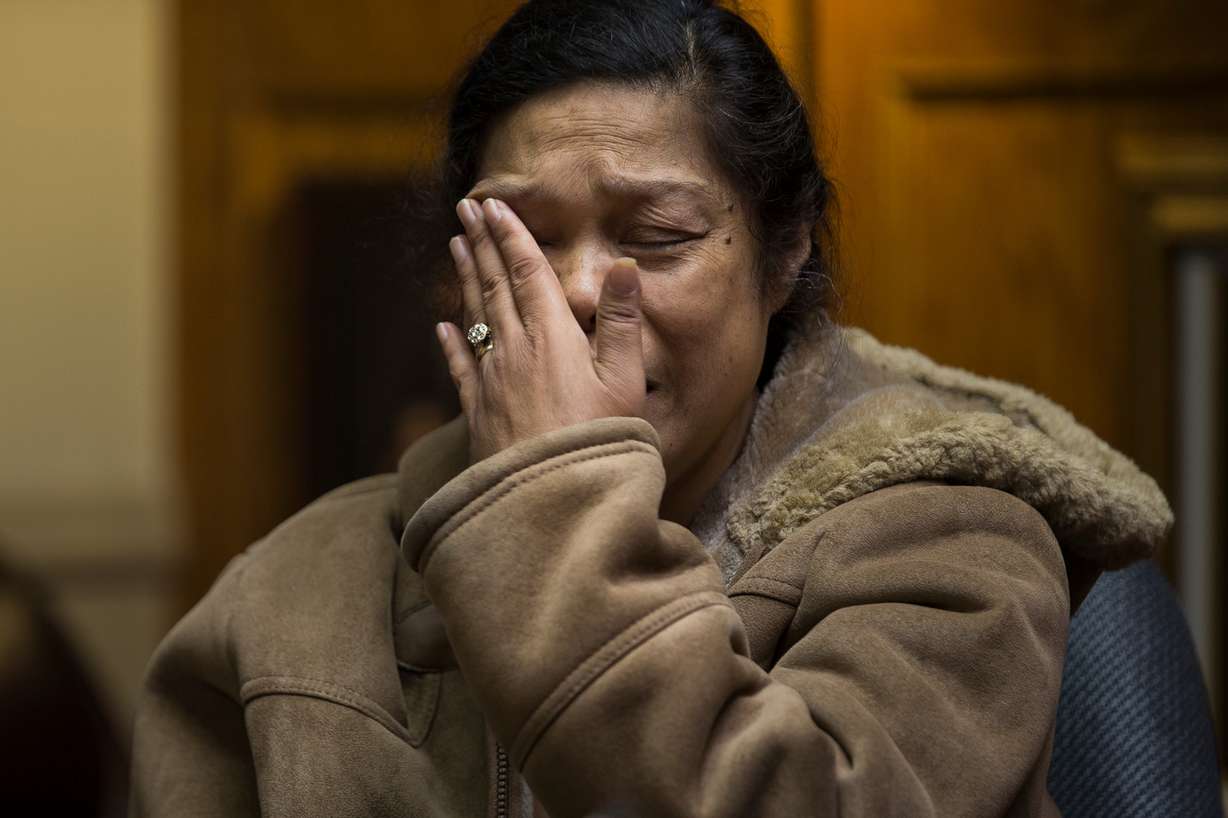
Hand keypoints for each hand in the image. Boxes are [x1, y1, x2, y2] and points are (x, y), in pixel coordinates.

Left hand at [435, 198, 645, 462]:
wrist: (555, 504)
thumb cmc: (601, 442)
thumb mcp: (626, 380)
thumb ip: (621, 321)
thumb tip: (624, 265)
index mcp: (553, 337)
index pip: (527, 272)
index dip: (511, 235)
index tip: (494, 205)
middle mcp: (515, 351)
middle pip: (494, 286)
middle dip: (481, 244)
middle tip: (465, 210)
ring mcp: (492, 382)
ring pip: (474, 317)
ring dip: (465, 278)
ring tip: (455, 247)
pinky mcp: (479, 414)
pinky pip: (460, 366)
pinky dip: (452, 341)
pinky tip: (443, 327)